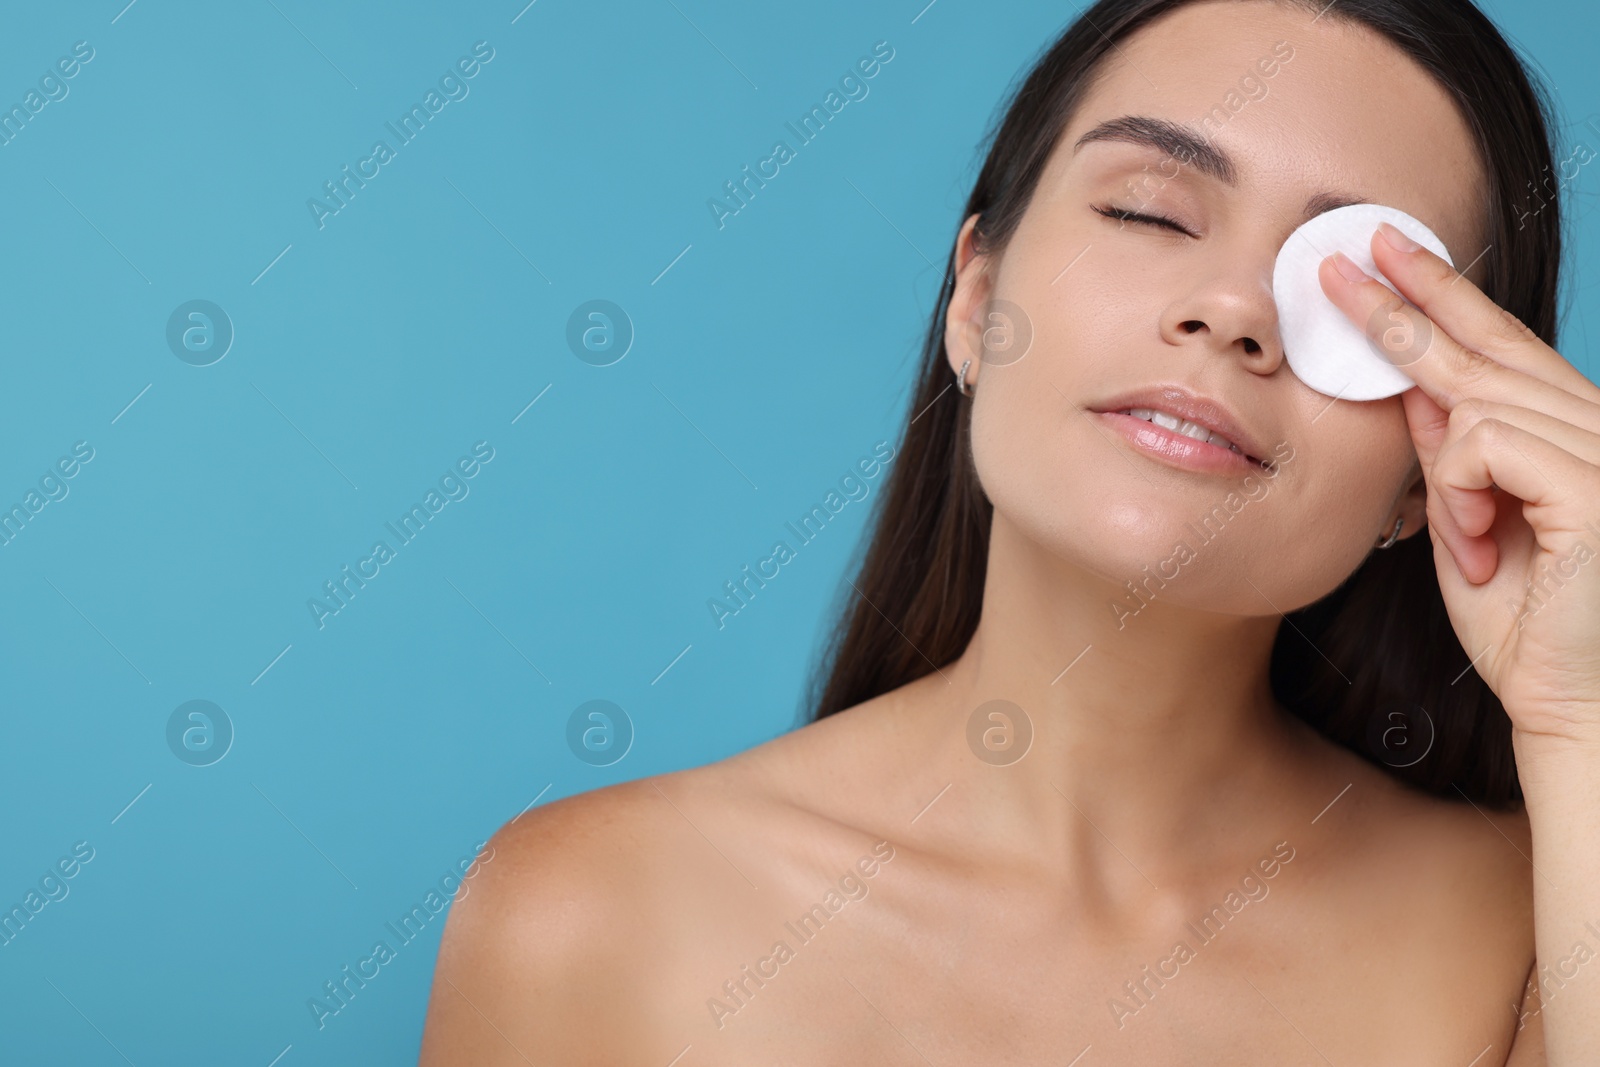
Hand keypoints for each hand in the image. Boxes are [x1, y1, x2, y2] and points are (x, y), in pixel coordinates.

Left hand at [1318, 223, 1599, 746]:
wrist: (1571, 703)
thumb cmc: (1521, 624)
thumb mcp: (1463, 524)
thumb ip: (1449, 455)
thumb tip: (1414, 386)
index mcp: (1565, 434)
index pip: (1497, 346)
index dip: (1441, 295)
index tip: (1385, 252)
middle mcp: (1596, 427)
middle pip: (1486, 347)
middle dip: (1405, 301)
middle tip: (1338, 259)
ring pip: (1480, 400)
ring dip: (1447, 472)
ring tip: (1469, 541)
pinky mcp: (1597, 486)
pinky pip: (1487, 443)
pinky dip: (1464, 492)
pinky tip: (1484, 543)